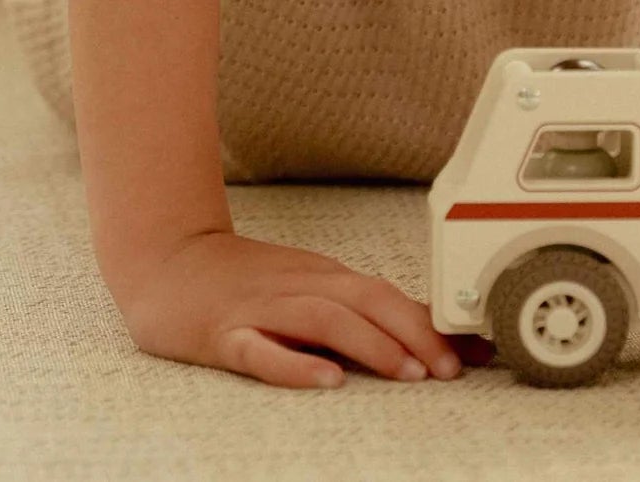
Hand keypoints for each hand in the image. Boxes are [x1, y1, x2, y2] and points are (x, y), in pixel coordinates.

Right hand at [116, 230, 491, 388]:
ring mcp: (261, 309)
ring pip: (326, 320)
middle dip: (415, 334)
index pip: (389, 295)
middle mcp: (300, 287)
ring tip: (408, 374)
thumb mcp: (308, 288)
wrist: (167, 258)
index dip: (432, 322)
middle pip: (368, 301)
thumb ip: (358, 313)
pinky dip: (296, 365)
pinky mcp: (222, 334)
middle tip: (450, 369)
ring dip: (372, 345)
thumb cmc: (244, 280)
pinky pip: (262, 350)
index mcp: (324, 279)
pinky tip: (324, 381)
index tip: (473, 352)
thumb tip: (425, 337)